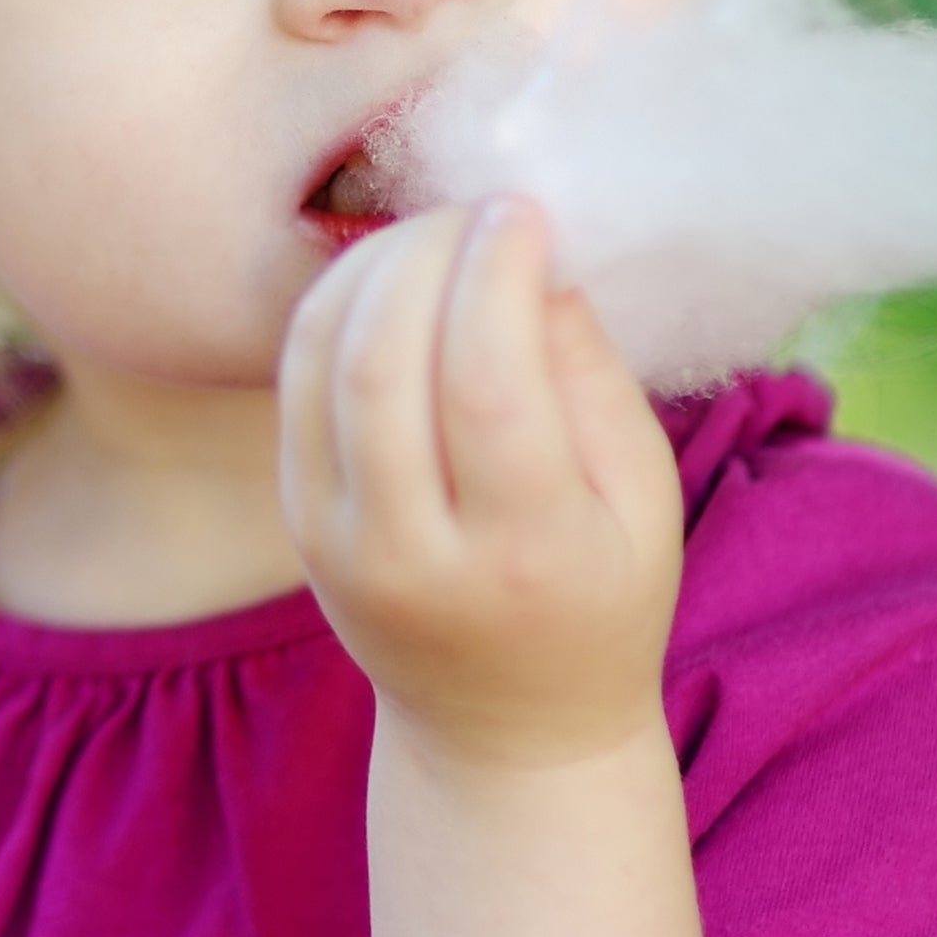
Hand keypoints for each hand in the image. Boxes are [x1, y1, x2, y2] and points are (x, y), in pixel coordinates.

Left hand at [278, 199, 681, 767]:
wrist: (500, 725)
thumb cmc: (597, 597)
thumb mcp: (643, 502)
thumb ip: (592, 377)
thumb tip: (533, 258)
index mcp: (523, 555)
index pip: (487, 385)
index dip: (497, 274)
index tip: (525, 211)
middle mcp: (410, 553)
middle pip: (385, 363)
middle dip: (427, 252)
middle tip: (474, 211)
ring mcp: (333, 539)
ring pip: (323, 360)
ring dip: (372, 266)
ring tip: (434, 232)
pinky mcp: (296, 517)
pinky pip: (294, 380)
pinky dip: (334, 305)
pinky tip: (387, 276)